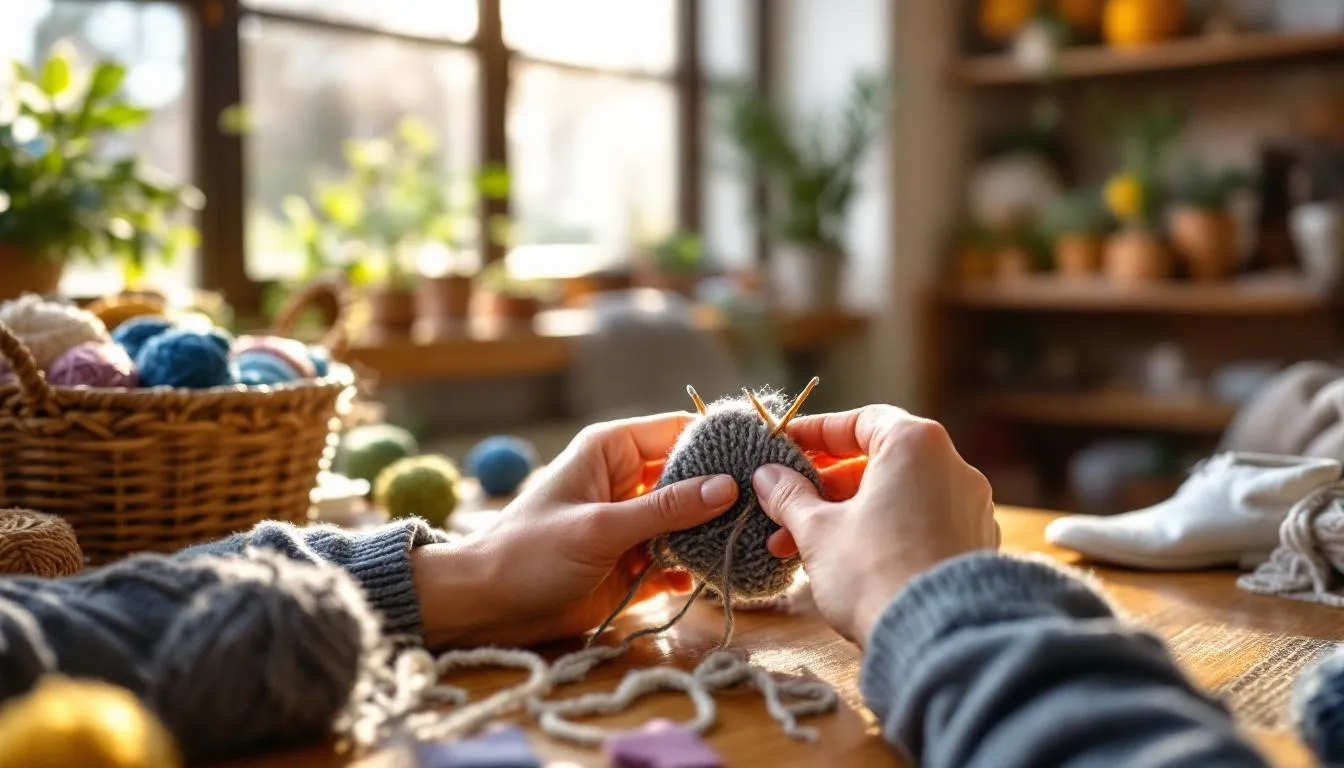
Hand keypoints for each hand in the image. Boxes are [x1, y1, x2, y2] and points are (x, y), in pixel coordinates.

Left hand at [413, 413, 737, 647]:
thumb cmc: (529, 554)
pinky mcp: (636, 563)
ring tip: (760, 543)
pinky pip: (679, 558)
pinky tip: (728, 574)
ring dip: (718, 533)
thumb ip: (664, 509)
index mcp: (613, 451)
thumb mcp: (599, 528)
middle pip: (694, 477)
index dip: (722, 442)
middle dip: (728, 493)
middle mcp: (629, 481)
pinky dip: (700, 566)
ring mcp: (634, 523)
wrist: (488, 608)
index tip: (767, 456)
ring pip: (692, 520)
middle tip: (773, 508)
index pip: (680, 431)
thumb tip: (728, 487)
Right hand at [752, 406, 997, 644]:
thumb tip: (768, 475)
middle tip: (783, 507)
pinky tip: (844, 560)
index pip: (860, 421)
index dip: (815, 433)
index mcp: (916, 445)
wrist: (938, 638)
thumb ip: (790, 496)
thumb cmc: (874, 572)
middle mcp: (953, 466)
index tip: (783, 447)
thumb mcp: (818, 531)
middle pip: (877, 462)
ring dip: (846, 514)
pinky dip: (880, 531)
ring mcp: (970, 507)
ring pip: (895, 497)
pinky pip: (918, 523)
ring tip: (798, 545)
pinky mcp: (974, 544)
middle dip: (824, 487)